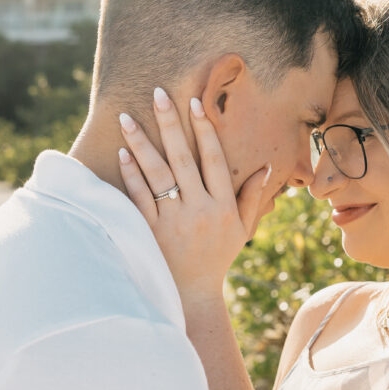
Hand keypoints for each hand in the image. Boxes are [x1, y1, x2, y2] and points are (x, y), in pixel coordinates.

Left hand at [117, 87, 272, 305]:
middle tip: (157, 93)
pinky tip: (122, 153)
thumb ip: (250, 196)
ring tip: (127, 117)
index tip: (194, 102)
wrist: (191, 296)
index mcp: (222, 205)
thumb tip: (266, 166)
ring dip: (141, 144)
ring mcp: (173, 221)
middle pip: (183, 159)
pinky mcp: (150, 232)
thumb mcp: (241, 229)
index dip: (204, 130)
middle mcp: (199, 210)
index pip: (214, 159)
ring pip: (157, 175)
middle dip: (170, 124)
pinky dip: (130, 175)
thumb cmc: (216, 258)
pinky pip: (139, 198)